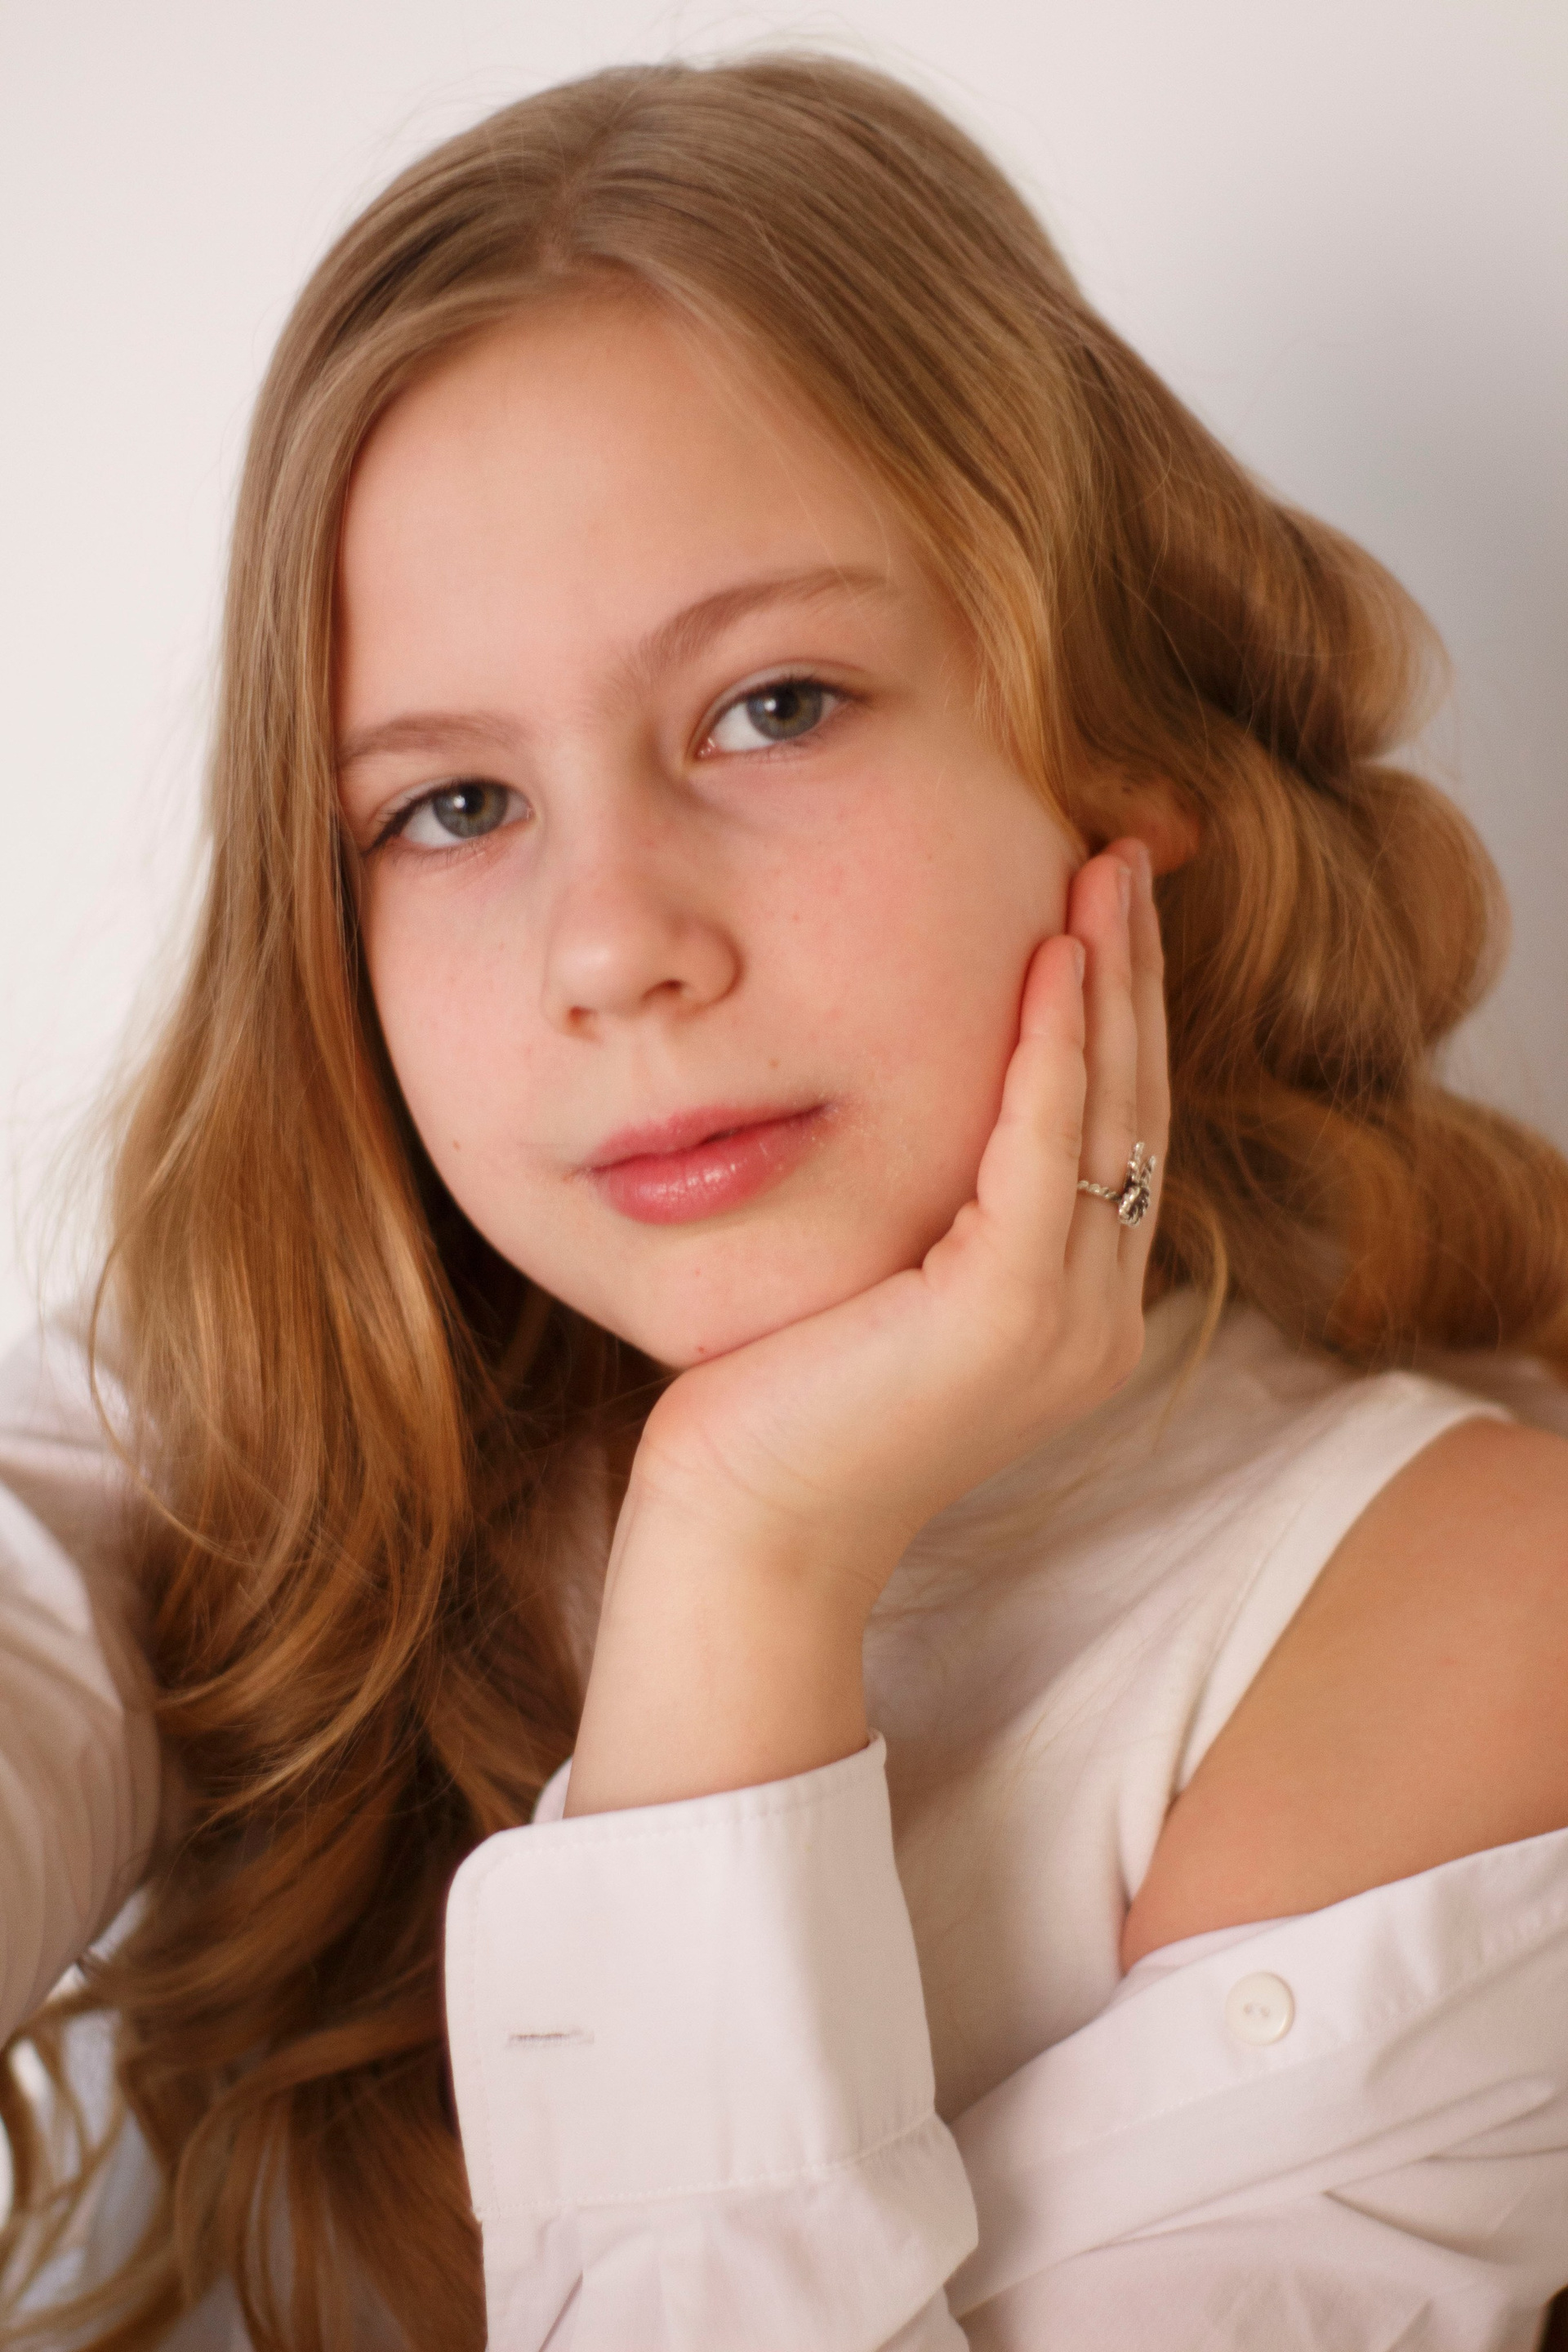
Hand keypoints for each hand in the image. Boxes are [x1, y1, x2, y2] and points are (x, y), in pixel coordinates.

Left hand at [563, 840, 1167, 1813]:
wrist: (743, 1524)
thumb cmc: (779, 1402)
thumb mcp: (876, 1279)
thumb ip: (932, 1206)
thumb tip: (924, 1095)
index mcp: (1072, 1309)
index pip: (1113, 1131)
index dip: (1119, 1014)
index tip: (1102, 908)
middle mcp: (1098, 1316)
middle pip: (1133, 1106)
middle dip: (1134, 974)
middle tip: (1122, 858)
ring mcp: (1070, 1322)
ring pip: (1110, 1114)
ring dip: (1111, 984)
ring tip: (1103, 875)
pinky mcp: (1013, 1315)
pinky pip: (1045, 1148)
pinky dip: (1053, 1047)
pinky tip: (1053, 958)